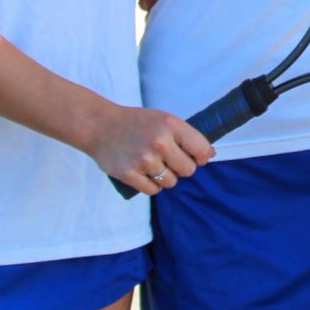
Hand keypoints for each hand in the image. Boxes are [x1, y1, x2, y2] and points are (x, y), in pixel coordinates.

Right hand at [83, 102, 214, 195]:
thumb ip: (186, 136)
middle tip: (168, 160)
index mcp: (170, 125)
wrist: (100, 126)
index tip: (195, 158)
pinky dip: (151, 185)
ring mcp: (144, 160)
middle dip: (181, 168)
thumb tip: (210, 155)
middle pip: (188, 170)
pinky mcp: (129, 174)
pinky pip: (153, 190)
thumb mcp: (163, 119)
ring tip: (152, 164)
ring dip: (165, 177)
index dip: (201, 157)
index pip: (201, 150)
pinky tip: (144, 174)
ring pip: (171, 182)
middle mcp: (159, 142)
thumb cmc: (136, 123)